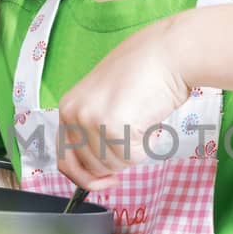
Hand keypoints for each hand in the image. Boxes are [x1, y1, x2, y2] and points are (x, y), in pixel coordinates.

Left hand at [55, 19, 191, 191]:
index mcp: (68, 108)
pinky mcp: (115, 128)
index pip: (65, 160)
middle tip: (133, 135)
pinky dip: (147, 147)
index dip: (86, 177)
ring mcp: (93, 121)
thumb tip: (96, 174)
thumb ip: (93, 131)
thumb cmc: (143, 72)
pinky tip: (149, 121)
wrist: (167, 53)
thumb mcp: (104, 100)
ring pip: (114, 166)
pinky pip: (133, 159)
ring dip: (134, 151)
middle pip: (92, 167)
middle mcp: (74, 115)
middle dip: (116, 160)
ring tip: (141, 120)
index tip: (106, 180)